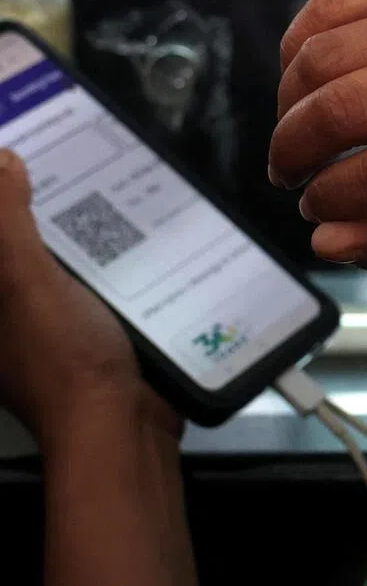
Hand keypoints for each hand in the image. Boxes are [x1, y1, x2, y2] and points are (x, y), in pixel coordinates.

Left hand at [0, 152, 175, 452]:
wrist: (120, 426)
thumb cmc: (63, 355)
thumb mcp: (27, 281)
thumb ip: (9, 224)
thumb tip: (1, 160)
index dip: (2, 199)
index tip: (20, 160)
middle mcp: (7, 317)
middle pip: (18, 251)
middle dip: (35, 210)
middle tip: (66, 163)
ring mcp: (48, 329)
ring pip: (57, 265)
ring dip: (76, 234)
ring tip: (106, 188)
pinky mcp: (90, 337)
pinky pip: (92, 285)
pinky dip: (106, 262)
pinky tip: (134, 239)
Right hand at [270, 0, 366, 269]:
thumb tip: (324, 242)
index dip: (334, 196)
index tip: (312, 208)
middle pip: (346, 108)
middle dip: (294, 149)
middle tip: (285, 171)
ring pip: (322, 58)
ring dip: (287, 105)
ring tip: (293, 132)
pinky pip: (323, 9)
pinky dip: (295, 52)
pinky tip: (306, 84)